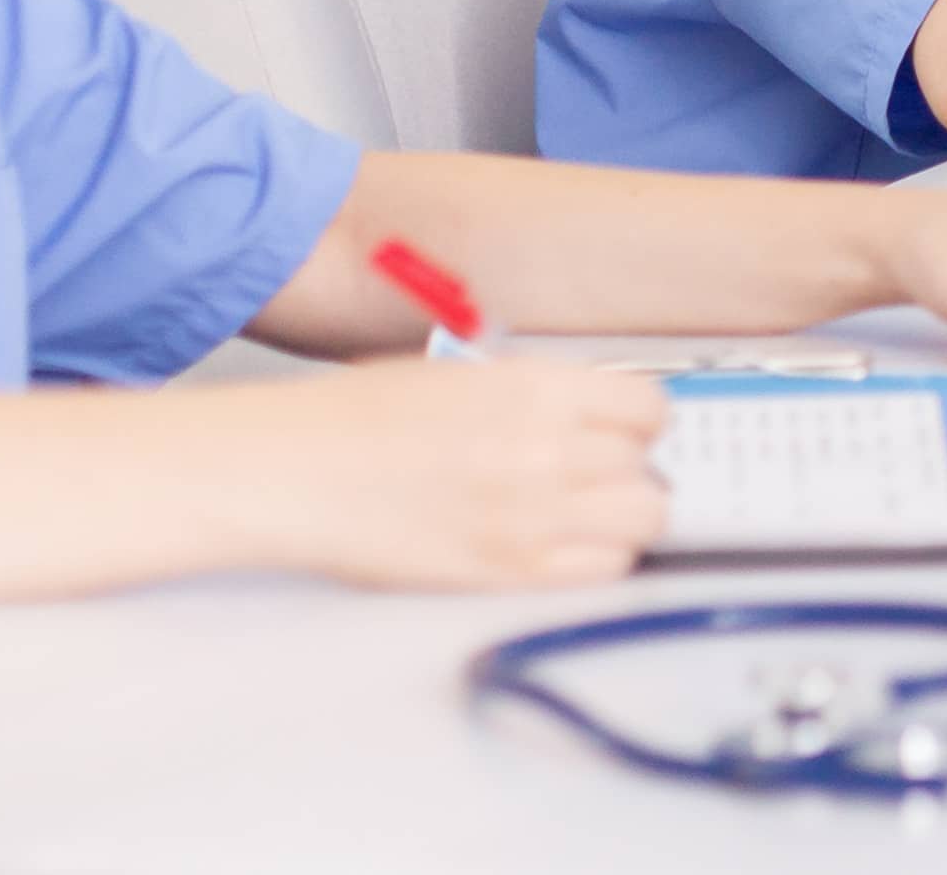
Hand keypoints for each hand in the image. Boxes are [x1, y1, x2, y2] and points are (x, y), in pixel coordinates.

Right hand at [239, 356, 668, 591]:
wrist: (295, 471)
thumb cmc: (361, 418)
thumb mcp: (466, 375)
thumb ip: (539, 395)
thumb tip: (593, 414)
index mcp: (537, 389)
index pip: (649, 407)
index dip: (641, 422)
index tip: (628, 430)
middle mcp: (546, 450)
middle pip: (650, 470)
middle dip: (635, 472)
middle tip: (607, 477)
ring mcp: (530, 515)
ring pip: (642, 521)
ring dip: (625, 517)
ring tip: (591, 514)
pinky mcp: (505, 571)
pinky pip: (601, 571)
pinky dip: (599, 560)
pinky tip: (566, 548)